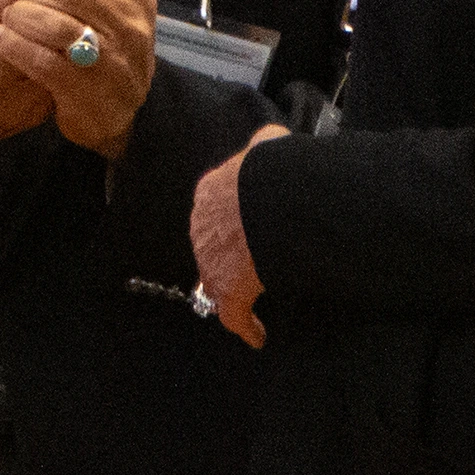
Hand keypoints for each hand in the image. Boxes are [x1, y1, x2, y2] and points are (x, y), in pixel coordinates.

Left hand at [0, 0, 157, 162]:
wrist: (110, 117)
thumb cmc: (96, 51)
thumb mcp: (100, 11)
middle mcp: (133, 27)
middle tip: (15, 2)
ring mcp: (116, 63)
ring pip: (58, 26)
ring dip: (21, 18)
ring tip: (6, 21)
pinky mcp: (93, 95)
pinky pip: (45, 62)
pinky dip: (16, 47)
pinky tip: (0, 40)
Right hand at [0, 0, 52, 167]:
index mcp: (3, 69)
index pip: (47, 19)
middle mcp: (28, 94)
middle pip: (62, 39)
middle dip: (50, 14)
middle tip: (24, 8)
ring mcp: (39, 109)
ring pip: (65, 57)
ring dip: (51, 35)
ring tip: (24, 27)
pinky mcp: (42, 115)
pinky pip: (58, 75)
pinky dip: (47, 56)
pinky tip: (26, 49)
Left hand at [190, 123, 289, 347]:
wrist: (266, 202)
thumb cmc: (268, 171)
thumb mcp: (266, 144)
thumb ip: (264, 143)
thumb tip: (271, 139)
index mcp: (208, 193)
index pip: (213, 208)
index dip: (229, 219)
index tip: (241, 225)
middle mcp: (202, 228)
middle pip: (211, 244)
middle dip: (227, 252)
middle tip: (250, 260)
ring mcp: (212, 264)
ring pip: (218, 279)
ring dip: (233, 287)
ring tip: (254, 294)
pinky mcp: (228, 293)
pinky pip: (234, 316)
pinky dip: (246, 326)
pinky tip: (257, 335)